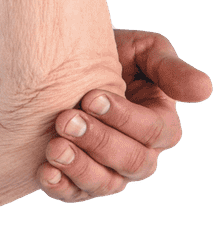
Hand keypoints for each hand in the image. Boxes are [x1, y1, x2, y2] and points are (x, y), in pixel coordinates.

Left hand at [35, 30, 211, 200]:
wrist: (63, 60)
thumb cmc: (110, 53)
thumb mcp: (142, 50)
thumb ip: (169, 67)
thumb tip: (204, 89)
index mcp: (159, 125)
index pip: (154, 132)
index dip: (125, 118)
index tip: (91, 97)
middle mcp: (139, 154)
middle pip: (132, 162)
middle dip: (99, 141)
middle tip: (66, 120)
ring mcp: (109, 170)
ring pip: (106, 184)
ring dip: (80, 168)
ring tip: (55, 148)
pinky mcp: (78, 180)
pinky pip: (75, 194)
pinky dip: (61, 187)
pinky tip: (45, 173)